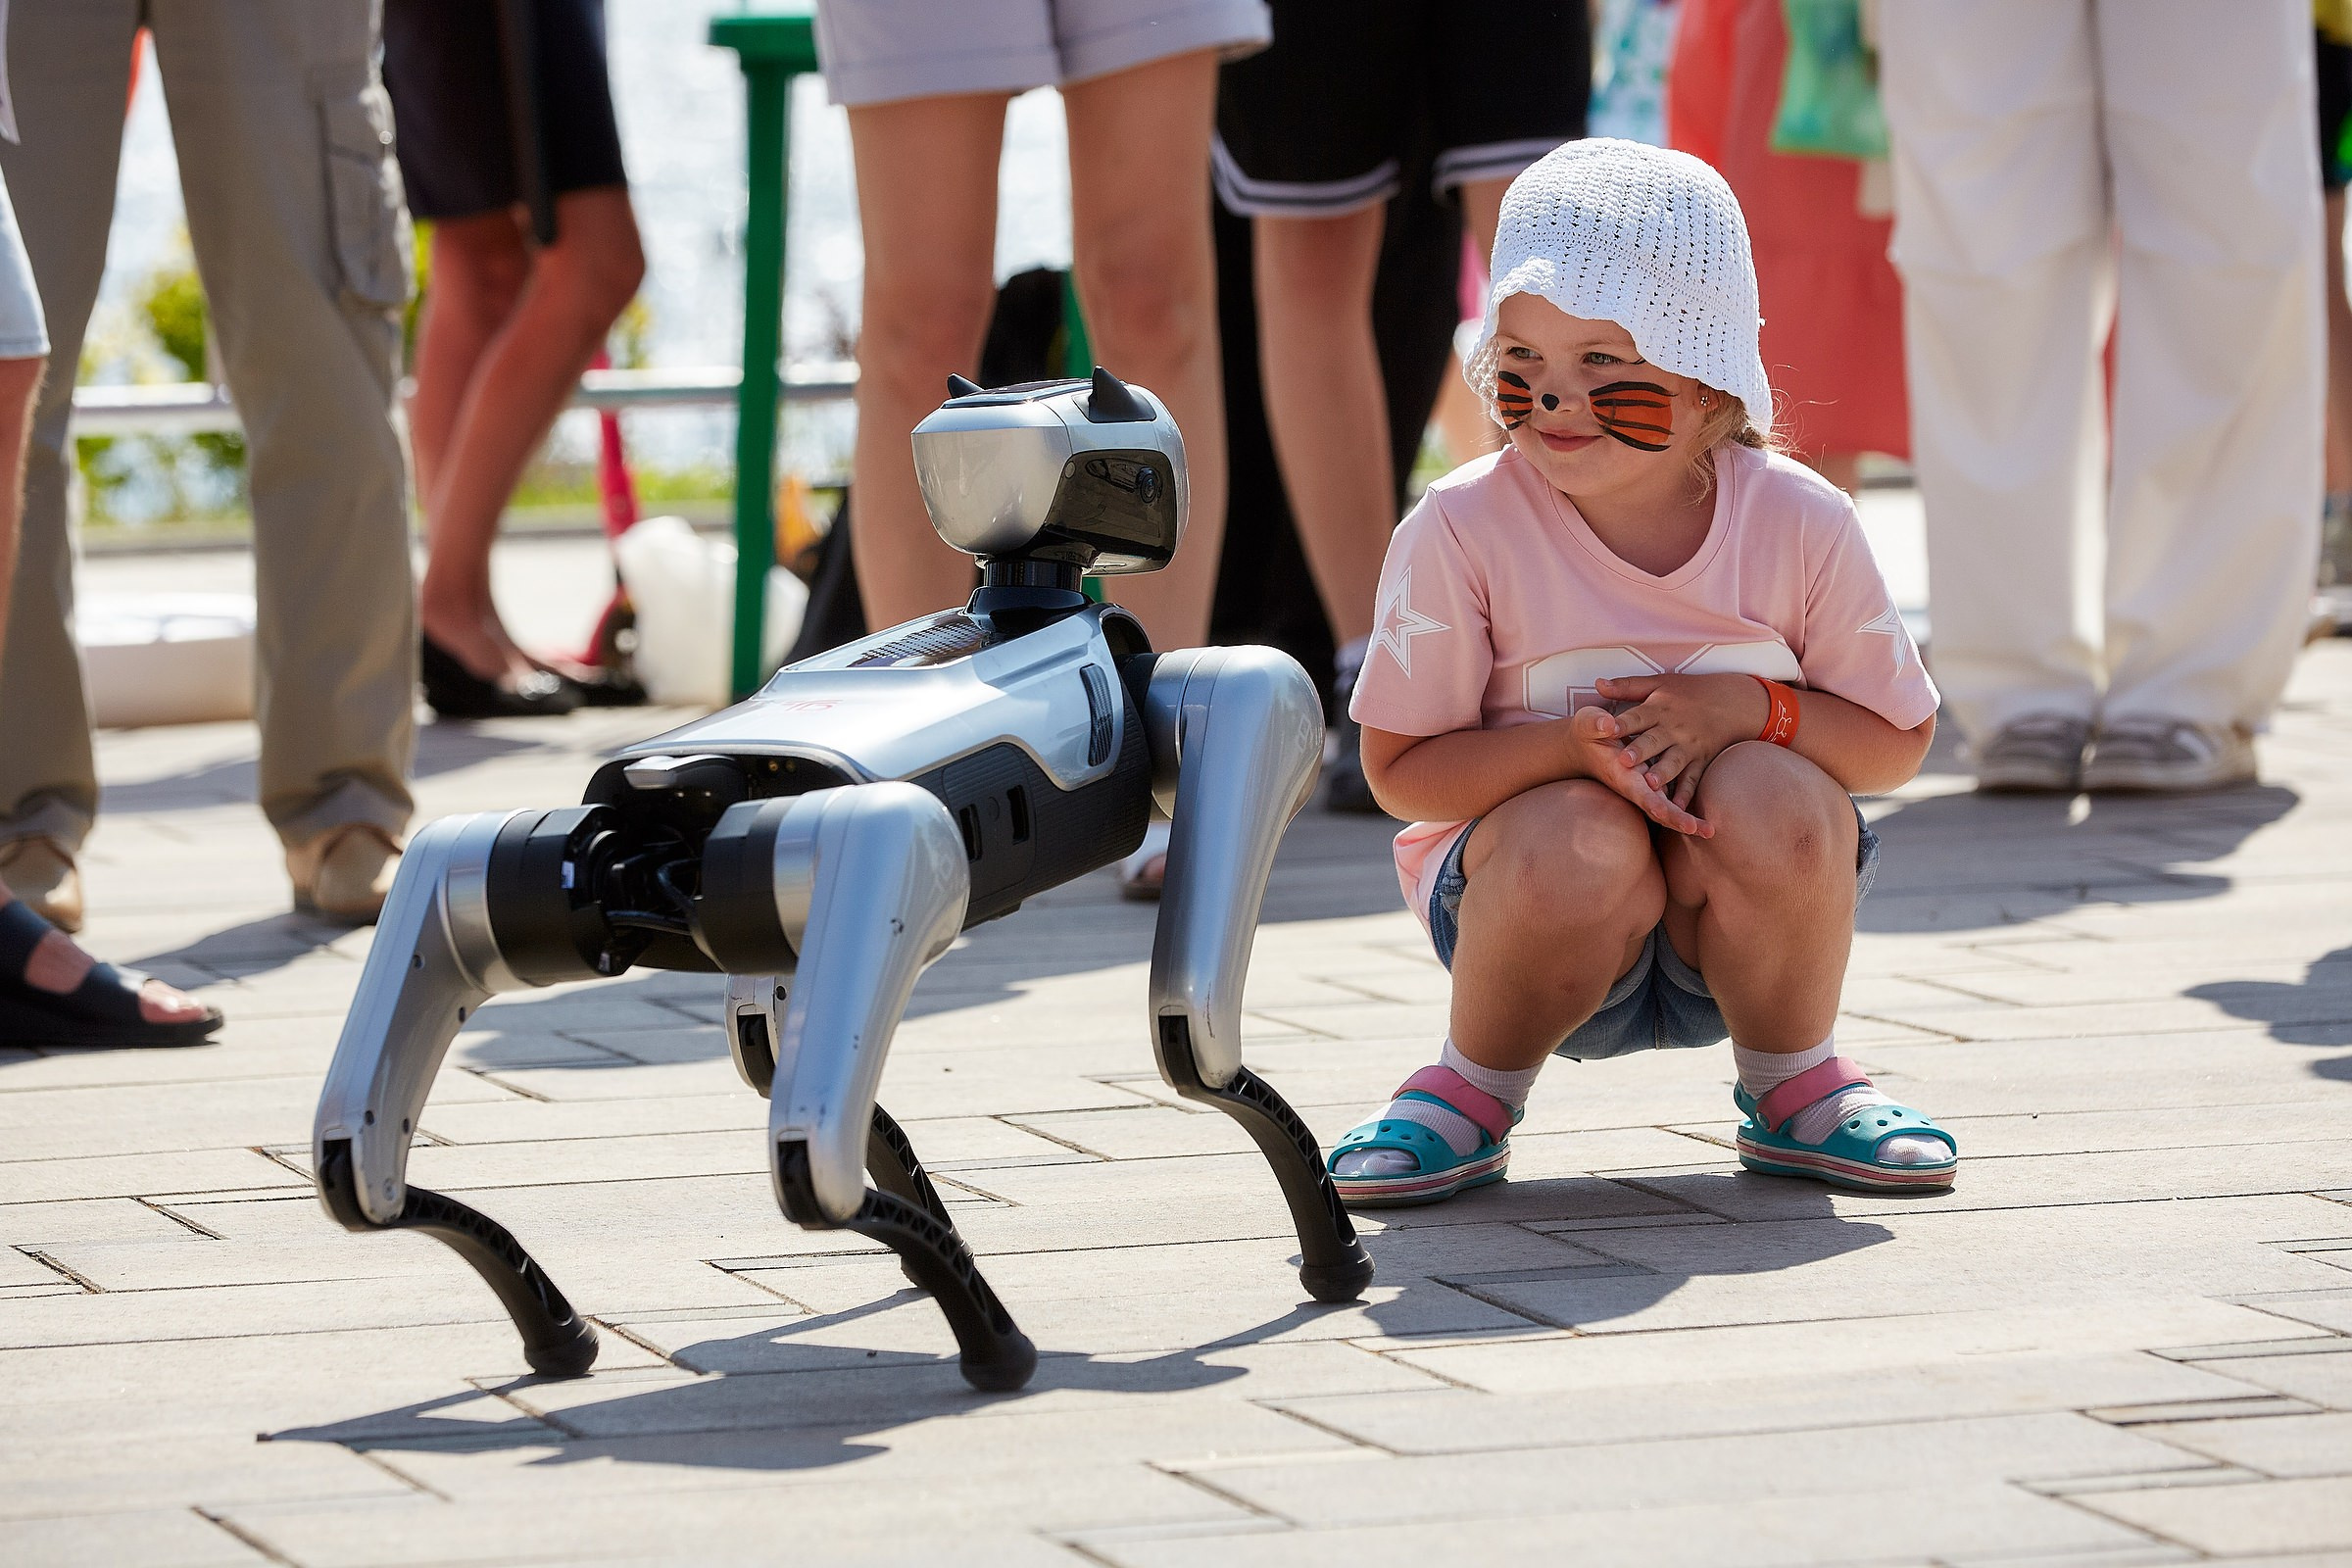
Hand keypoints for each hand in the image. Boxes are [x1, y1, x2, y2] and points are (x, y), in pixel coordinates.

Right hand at [1567, 707, 1712, 835]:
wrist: (1584, 745)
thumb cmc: (1588, 732)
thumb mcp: (1588, 723)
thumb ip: (1596, 724)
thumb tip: (1607, 724)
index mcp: (1620, 773)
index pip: (1638, 791)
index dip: (1652, 801)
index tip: (1667, 811)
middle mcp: (1633, 784)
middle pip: (1656, 808)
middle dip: (1678, 819)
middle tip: (1705, 830)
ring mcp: (1643, 786)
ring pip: (1666, 808)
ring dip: (1686, 820)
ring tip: (1710, 831)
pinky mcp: (1651, 783)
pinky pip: (1669, 801)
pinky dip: (1684, 811)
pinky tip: (1704, 821)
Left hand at [1589, 673, 1768, 808]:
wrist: (1730, 702)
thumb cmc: (1686, 692)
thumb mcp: (1657, 683)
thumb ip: (1626, 687)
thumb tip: (1598, 683)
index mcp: (1659, 709)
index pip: (1637, 716)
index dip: (1622, 722)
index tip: (1606, 727)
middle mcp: (1673, 729)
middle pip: (1654, 741)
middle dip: (1641, 750)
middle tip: (1624, 760)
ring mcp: (1688, 747)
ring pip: (1674, 762)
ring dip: (1663, 773)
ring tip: (1651, 783)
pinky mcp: (1700, 761)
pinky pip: (1693, 779)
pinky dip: (1686, 793)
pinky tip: (1677, 807)